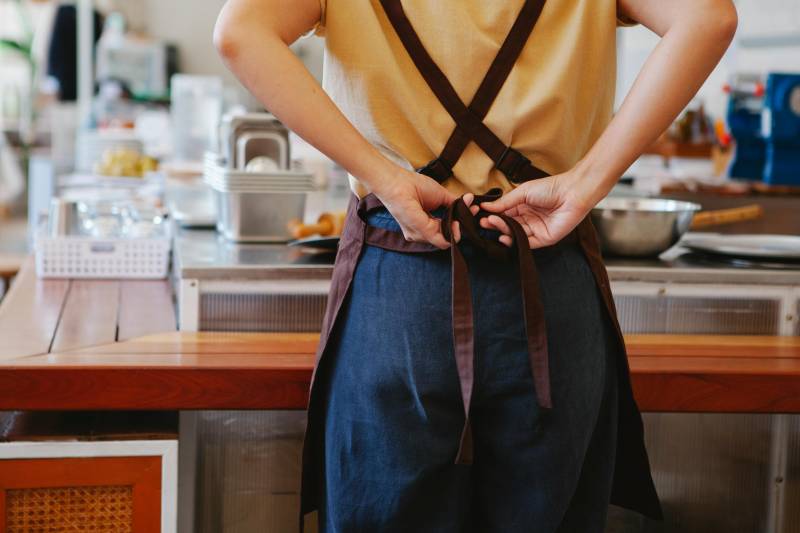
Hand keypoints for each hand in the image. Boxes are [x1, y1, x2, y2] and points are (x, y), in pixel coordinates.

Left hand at [371, 167, 466, 248]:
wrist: (399, 183)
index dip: (460, 222)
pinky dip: (452, 233)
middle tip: (472, 213)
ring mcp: (419, 234)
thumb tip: (470, 203)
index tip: (473, 211)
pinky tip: (456, 222)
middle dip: (461, 226)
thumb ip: (455, 203)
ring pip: (445, 240)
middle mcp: (421, 232)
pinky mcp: (421, 233)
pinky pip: (442, 241)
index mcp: (425, 223)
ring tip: (461, 216)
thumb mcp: (441, 195)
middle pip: (446, 236)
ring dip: (457, 229)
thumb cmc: (414, 186)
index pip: (445, 229)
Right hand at [478, 170, 595, 248]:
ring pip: (515, 235)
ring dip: (502, 230)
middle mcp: (528, 219)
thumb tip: (485, 206)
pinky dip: (514, 242)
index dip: (493, 215)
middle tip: (483, 222)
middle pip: (508, 226)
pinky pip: (526, 243)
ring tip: (492, 224)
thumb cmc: (550, 188)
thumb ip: (504, 202)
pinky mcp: (544, 239)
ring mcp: (536, 230)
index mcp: (523, 207)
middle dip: (495, 224)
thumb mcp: (522, 192)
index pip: (504, 214)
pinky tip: (504, 237)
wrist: (572, 192)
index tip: (480, 215)